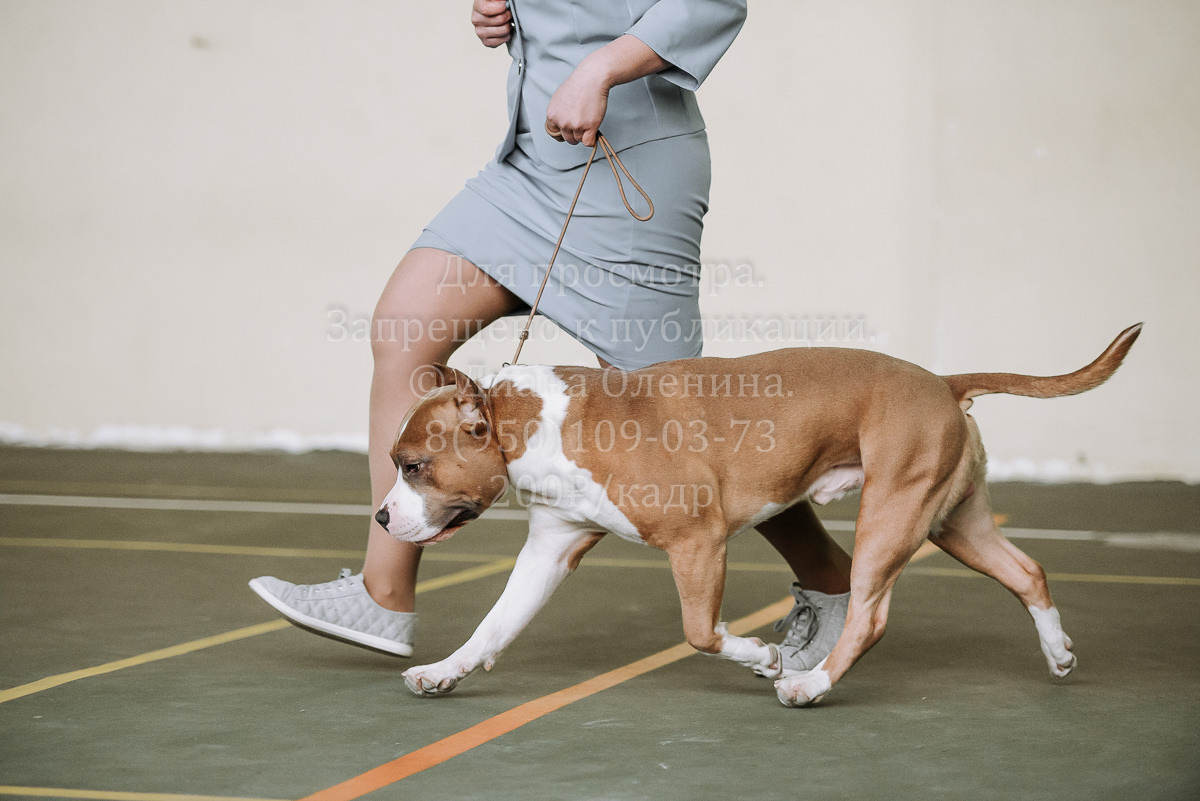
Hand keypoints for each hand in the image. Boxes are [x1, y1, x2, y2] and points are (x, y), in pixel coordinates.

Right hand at [471, 0, 511, 47]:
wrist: (493, 15)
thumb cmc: (497, 4)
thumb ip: (498, 0)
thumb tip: (505, 4)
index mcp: (477, 6)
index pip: (485, 9)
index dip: (500, 7)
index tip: (506, 5)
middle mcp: (476, 19)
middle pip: (499, 19)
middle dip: (508, 15)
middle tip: (509, 13)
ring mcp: (480, 32)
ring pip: (503, 30)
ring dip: (509, 26)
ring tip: (507, 21)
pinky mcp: (486, 42)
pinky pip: (502, 40)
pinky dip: (507, 36)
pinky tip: (504, 30)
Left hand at [545, 36, 666, 146]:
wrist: (591, 78)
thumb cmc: (578, 85)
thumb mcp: (559, 99)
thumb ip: (558, 113)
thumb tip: (561, 125)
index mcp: (552, 115)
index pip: (555, 133)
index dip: (564, 130)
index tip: (570, 127)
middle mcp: (562, 122)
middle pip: (568, 138)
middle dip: (575, 132)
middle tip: (582, 120)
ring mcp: (575, 125)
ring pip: (579, 140)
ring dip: (585, 133)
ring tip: (588, 119)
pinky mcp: (589, 127)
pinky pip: (588, 143)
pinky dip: (592, 139)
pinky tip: (594, 129)